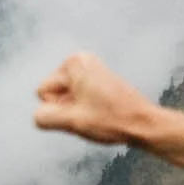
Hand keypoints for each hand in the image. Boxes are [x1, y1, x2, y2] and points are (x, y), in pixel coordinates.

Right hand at [34, 52, 154, 145]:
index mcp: (73, 62)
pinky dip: (85, 109)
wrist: (144, 124)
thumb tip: (39, 116)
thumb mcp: (72, 121)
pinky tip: (103, 113)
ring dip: (76, 111)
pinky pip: (77, 100)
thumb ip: (45, 117)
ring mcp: (90, 70)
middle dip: (67, 108)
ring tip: (98, 113)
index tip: (85, 110)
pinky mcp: (98, 81)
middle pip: (53, 93)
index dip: (60, 107)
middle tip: (92, 113)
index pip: (43, 92)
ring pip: (65, 99)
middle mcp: (81, 60)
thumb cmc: (113, 120)